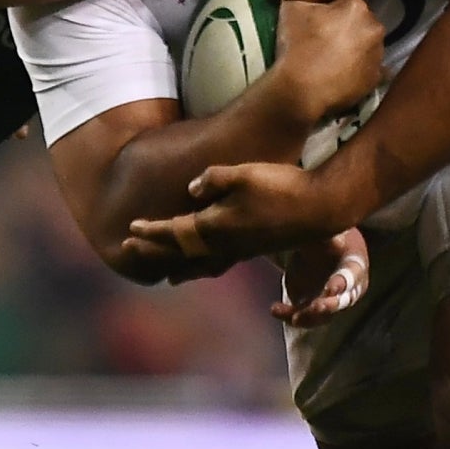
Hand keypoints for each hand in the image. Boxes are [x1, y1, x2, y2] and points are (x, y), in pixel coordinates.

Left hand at [124, 161, 357, 267]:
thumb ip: (213, 179)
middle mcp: (225, 243)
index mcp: (216, 226)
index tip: (130, 230)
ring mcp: (241, 249)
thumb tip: (191, 189)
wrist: (319, 207)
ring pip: (202, 264)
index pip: (174, 232)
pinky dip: (205, 268)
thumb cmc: (281, 186)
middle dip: (154, 253)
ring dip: (180, 267)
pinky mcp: (255, 249)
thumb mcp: (244, 173)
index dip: (151, 232)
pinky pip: (220, 264)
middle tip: (129, 252)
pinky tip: (206, 266)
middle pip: (181, 253)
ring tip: (166, 275)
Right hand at [270, 0, 383, 122]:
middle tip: (323, 42)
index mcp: (357, 6)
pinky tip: (341, 76)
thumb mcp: (291, 8)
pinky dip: (358, 71)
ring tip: (330, 61)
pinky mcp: (376, 79)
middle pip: (359, 23)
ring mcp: (378, 55)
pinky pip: (368, 70)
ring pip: (365, 46)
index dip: (329, 12)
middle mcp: (375, 27)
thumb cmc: (297, 44)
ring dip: (353, 49)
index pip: (344, 2)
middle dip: (345, 29)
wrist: (302, 89)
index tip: (315, 23)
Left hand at [271, 229, 370, 326]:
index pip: (350, 278)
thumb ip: (330, 239)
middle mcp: (346, 290)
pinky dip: (287, 314)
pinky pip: (301, 315)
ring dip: (305, 316)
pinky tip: (275, 310)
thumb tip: (337, 241)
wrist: (320, 246)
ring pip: (320, 315)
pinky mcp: (311, 307)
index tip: (330, 288)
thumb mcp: (330, 233)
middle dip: (328, 306)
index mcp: (354, 268)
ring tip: (287, 314)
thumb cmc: (329, 236)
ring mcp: (329, 301)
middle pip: (340, 302)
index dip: (341, 284)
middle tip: (315, 308)